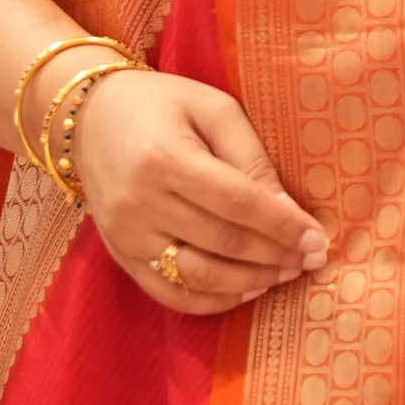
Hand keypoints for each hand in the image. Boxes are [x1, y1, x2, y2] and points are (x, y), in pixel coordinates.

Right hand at [71, 66, 327, 317]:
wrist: (87, 117)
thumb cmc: (159, 104)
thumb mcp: (212, 109)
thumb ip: (251, 157)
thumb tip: (289, 212)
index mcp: (165, 159)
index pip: (238, 204)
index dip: (283, 226)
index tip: (318, 239)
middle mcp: (140, 203)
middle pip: (223, 243)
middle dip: (276, 256)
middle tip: (311, 259)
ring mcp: (126, 235)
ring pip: (199, 277)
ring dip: (250, 282)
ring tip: (283, 274)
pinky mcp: (120, 255)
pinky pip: (170, 293)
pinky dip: (213, 300)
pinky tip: (245, 289)